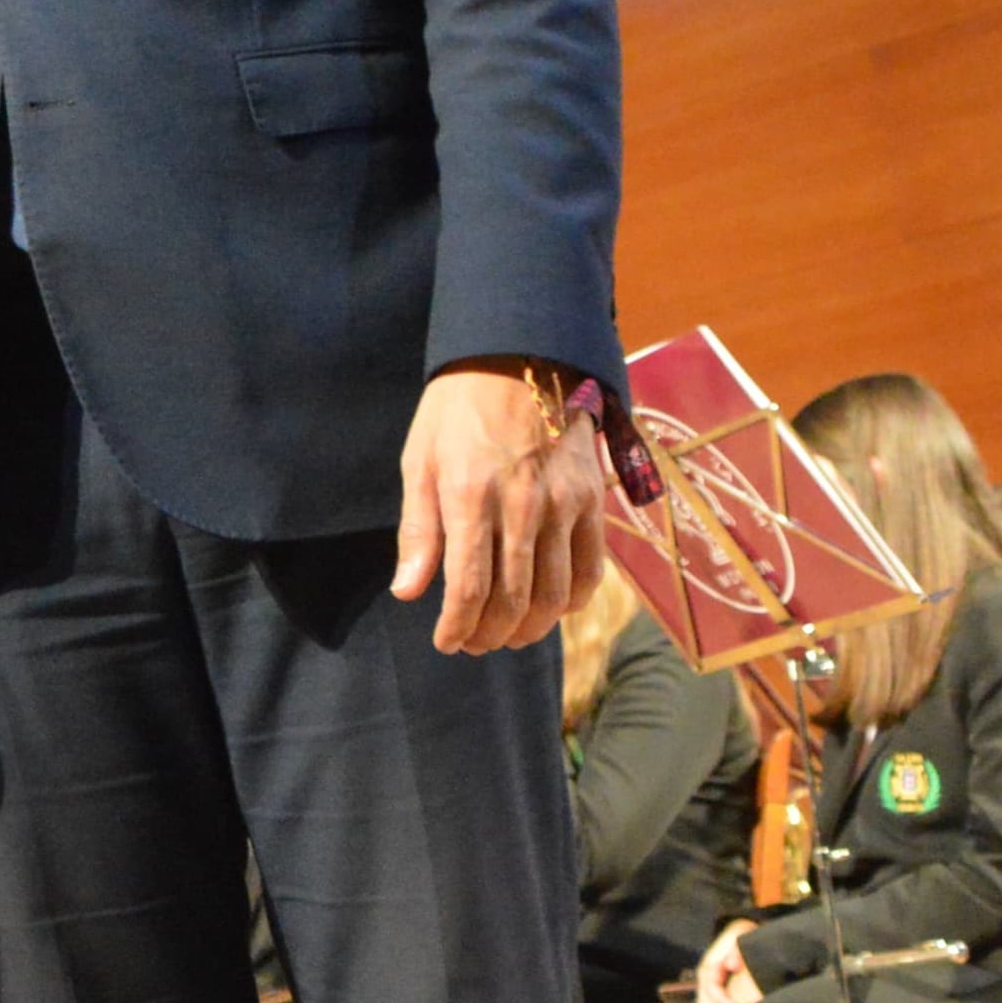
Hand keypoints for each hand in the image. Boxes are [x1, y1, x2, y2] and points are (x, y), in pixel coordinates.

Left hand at [391, 362, 606, 653]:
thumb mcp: (420, 460)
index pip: (469, 587)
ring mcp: (564, 506)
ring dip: (529, 629)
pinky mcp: (593, 502)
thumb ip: (418, 531)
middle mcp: (522, 506)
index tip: (445, 642)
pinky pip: (590, 570)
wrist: (520, 358)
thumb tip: (408, 592)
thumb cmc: (457, 411)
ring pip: (553, 595)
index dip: (456, 626)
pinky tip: (549, 609)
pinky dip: (570, 602)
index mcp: (470, 496)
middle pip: (513, 600)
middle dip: (490, 635)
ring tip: (507, 636)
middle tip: (473, 644)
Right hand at [692, 920, 760, 1002]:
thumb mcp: (741, 936)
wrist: (741, 933)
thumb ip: (737, 950)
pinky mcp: (711, 993)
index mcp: (711, 963)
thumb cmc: (744, 936)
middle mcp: (705, 976)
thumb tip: (730, 966)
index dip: (721, 1000)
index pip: (710, 986)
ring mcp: (706, 985)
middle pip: (704, 1001)